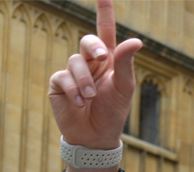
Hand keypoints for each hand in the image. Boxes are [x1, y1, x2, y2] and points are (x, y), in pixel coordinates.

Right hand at [48, 0, 141, 149]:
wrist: (96, 136)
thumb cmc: (113, 111)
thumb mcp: (124, 87)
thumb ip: (125, 63)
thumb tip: (135, 40)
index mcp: (108, 60)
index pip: (105, 30)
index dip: (104, 10)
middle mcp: (89, 62)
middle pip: (88, 41)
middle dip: (94, 47)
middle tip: (103, 57)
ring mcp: (72, 72)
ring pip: (75, 62)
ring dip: (85, 81)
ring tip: (91, 98)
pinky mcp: (58, 84)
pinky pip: (63, 77)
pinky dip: (73, 90)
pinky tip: (80, 103)